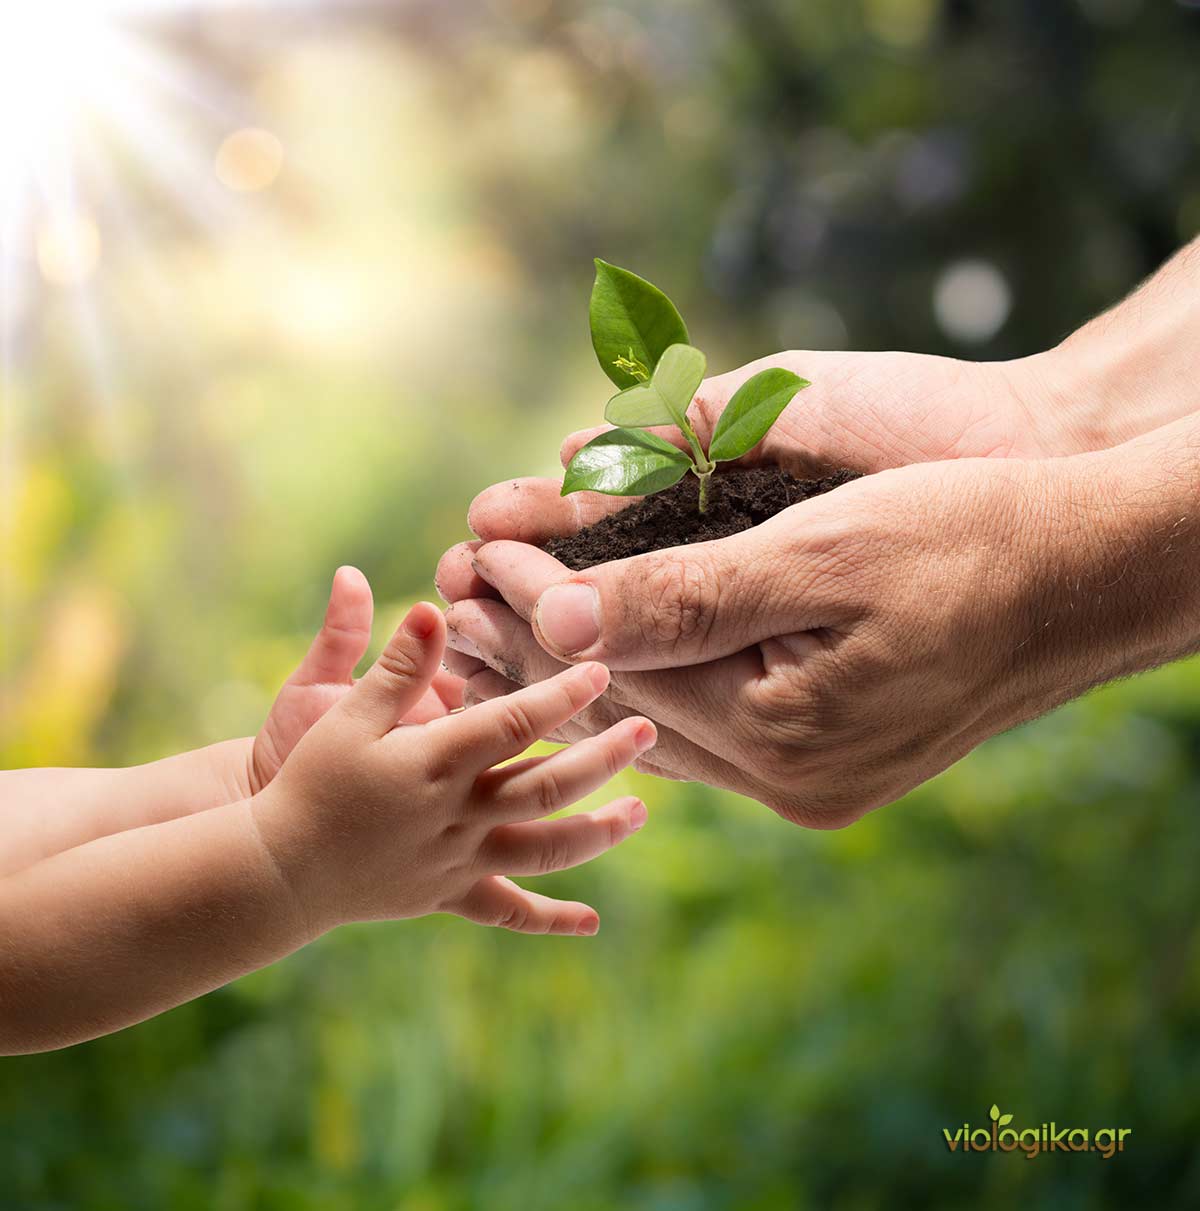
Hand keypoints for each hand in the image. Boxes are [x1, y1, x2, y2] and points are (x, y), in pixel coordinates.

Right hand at [254, 603, 656, 932]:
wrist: (277, 870)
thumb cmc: (308, 781)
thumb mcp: (343, 714)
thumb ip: (396, 666)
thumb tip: (432, 608)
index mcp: (436, 763)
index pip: (516, 724)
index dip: (563, 696)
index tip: (603, 671)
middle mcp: (458, 815)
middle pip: (548, 786)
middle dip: (604, 757)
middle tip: (648, 732)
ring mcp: (459, 861)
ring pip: (545, 848)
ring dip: (599, 831)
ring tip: (641, 812)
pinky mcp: (450, 894)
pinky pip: (509, 912)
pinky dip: (551, 918)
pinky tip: (591, 922)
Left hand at [438, 449, 1165, 826]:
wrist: (1085, 574)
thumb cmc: (966, 539)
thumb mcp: (818, 556)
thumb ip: (683, 598)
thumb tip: (553, 621)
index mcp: (782, 740)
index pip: (619, 671)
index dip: (537, 603)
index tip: (470, 550)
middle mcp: (788, 782)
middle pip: (627, 707)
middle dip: (539, 639)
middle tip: (454, 586)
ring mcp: (810, 780)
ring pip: (660, 720)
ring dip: (584, 659)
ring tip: (498, 612)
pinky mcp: (828, 759)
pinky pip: (708, 726)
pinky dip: (650, 679)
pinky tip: (602, 651)